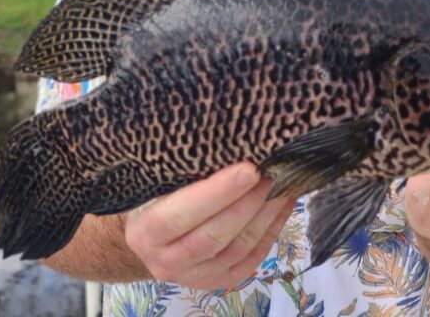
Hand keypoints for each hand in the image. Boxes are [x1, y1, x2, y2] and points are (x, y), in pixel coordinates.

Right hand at [124, 162, 294, 288]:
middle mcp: (166, 262)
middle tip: (272, 173)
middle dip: (249, 202)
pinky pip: (250, 260)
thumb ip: (185, 174)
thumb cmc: (155, 200)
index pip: (183, 213)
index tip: (249, 169)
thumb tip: (231, 146)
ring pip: (238, 248)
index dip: (218, 192)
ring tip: (283, 186)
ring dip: (266, 215)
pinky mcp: (217, 282)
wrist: (150, 241)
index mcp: (146, 232)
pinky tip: (282, 206)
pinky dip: (271, 231)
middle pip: (215, 234)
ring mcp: (193, 277)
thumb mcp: (158, 185)